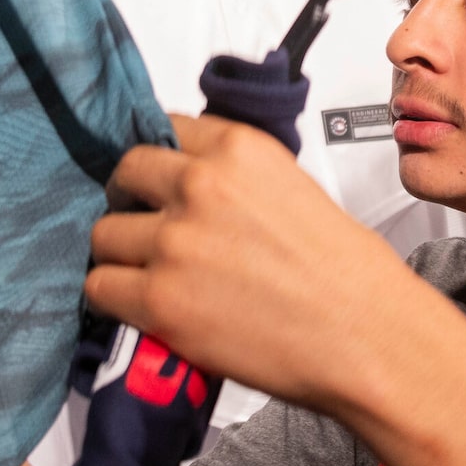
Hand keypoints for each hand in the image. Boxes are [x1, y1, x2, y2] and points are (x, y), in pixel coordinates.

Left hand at [83, 114, 465, 425]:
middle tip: (145, 228)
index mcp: (239, 149)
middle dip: (130, 201)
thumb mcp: (296, 189)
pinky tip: (141, 308)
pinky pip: (99, 287)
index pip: (165, 128)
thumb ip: (238, 180)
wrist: (366, 337)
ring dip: (120, 255)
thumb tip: (196, 190)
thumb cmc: (348, 277)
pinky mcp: (159, 299)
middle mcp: (200, 185)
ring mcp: (174, 241)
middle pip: (124, 174)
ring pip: (103, 234)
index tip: (159, 181)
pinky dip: (113, 299)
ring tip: (146, 277)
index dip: (160, 162)